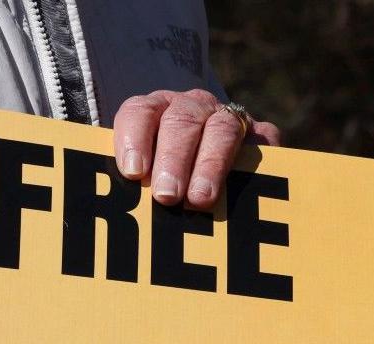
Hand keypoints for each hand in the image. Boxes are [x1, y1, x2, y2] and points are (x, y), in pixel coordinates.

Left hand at [112, 89, 281, 210]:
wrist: (215, 165)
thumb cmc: (163, 178)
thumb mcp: (143, 174)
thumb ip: (130, 181)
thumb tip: (110, 204)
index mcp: (155, 111)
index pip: (141, 112)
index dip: (135, 138)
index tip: (134, 172)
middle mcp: (191, 108)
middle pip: (181, 122)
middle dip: (173, 158)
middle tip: (167, 194)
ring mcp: (227, 119)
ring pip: (221, 130)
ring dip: (210, 165)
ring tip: (200, 199)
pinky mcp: (261, 136)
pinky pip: (263, 141)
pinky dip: (256, 159)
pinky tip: (246, 185)